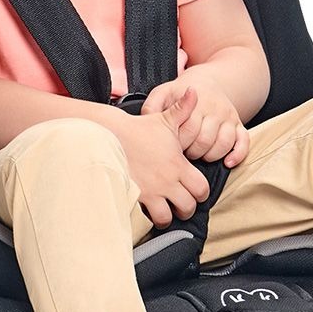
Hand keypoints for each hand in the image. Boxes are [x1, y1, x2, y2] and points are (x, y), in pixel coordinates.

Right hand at [112, 90, 212, 227]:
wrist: (110, 136)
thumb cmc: (139, 130)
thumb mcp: (164, 119)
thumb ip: (183, 109)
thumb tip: (194, 92)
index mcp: (178, 165)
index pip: (202, 190)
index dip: (200, 193)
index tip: (193, 190)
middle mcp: (167, 182)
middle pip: (188, 207)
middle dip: (186, 208)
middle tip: (179, 204)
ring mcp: (151, 192)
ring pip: (167, 218)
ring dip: (167, 216)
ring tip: (163, 210)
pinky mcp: (135, 198)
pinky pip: (146, 218)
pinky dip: (148, 219)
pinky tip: (146, 211)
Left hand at [142, 76, 250, 168]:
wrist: (207, 81)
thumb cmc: (181, 92)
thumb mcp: (163, 93)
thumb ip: (152, 107)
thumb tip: (146, 121)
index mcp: (194, 102)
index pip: (187, 129)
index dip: (178, 143)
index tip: (171, 146)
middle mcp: (214, 109)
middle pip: (204, 140)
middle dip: (191, 152)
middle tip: (183, 153)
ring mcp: (228, 117)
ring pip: (223, 144)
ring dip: (209, 155)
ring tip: (198, 155)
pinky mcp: (239, 124)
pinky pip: (243, 142)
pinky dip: (237, 154)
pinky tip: (227, 163)